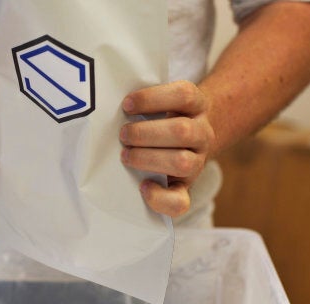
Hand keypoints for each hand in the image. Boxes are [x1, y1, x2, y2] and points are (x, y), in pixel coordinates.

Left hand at [120, 80, 215, 216]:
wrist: (187, 141)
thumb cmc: (162, 118)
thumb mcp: (161, 102)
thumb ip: (144, 102)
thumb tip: (107, 105)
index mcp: (195, 105)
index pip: (183, 95)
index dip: (153, 98)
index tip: (126, 104)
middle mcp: (202, 133)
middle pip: (182, 131)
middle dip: (145, 133)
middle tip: (123, 135)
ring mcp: (197, 162)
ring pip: (183, 163)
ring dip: (148, 159)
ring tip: (126, 155)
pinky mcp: (186, 188)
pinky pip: (180, 202)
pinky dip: (159, 197)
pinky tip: (143, 187)